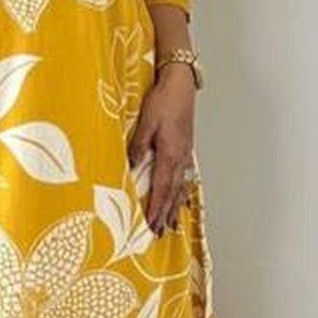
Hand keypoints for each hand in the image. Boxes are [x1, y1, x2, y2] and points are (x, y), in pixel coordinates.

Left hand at [127, 65, 196, 234]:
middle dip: (165, 214)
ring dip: (175, 207)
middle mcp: (181, 158)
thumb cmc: (163, 100)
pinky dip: (184, 192)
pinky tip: (183, 198)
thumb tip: (131, 167)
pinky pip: (186, 177)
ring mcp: (185, 154)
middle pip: (172, 192)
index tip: (150, 225)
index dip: (155, 208)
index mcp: (169, 153)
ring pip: (181, 187)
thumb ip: (138, 146)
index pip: (161, 188)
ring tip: (172, 225)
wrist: (180, 84)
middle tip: (160, 233)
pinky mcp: (186, 148)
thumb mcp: (145, 122)